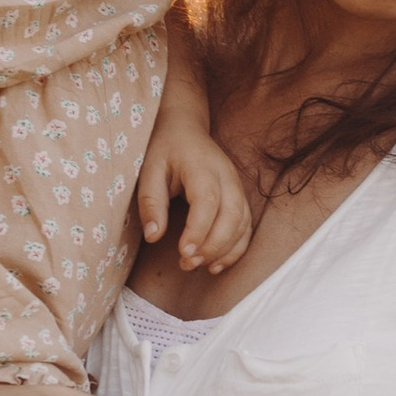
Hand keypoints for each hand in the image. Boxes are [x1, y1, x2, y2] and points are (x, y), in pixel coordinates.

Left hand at [137, 114, 254, 273]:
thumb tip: (154, 236)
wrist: (185, 129)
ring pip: (242, 224)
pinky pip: (246, 227)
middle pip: (232, 215)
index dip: (199, 229)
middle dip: (213, 245)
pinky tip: (216, 264)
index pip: (208, 201)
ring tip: (199, 266)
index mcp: (202, 166)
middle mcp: (226, 176)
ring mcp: (237, 187)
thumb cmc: (165, 150)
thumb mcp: (148, 170)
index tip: (183, 252)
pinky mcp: (240, 198)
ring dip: (224, 250)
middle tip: (187, 263)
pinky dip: (235, 249)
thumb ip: (151, 202)